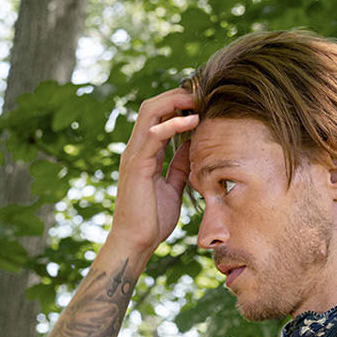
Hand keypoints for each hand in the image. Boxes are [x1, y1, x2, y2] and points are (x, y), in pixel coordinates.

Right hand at [108, 87, 200, 257]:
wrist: (136, 242)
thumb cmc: (152, 220)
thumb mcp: (173, 187)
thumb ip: (179, 165)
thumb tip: (192, 147)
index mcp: (144, 153)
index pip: (158, 117)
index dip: (177, 105)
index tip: (200, 103)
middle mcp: (136, 149)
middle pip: (152, 107)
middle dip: (177, 96)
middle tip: (201, 94)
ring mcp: (134, 154)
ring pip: (150, 113)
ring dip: (175, 102)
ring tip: (198, 99)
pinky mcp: (137, 165)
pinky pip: (154, 135)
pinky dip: (173, 124)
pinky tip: (192, 121)